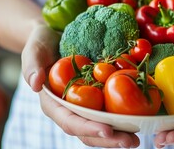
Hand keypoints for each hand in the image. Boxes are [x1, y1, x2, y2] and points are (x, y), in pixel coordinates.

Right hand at [21, 24, 139, 147]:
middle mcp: (69, 109)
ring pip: (101, 127)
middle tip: (131, 142)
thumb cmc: (42, 43)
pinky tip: (140, 121)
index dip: (88, 128)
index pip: (70, 121)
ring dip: (119, 135)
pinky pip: (110, 112)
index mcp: (53, 104)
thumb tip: (34, 83)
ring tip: (137, 140)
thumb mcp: (35, 49)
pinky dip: (124, 119)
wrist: (55, 36)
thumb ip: (32, 64)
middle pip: (88, 131)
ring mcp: (84, 106)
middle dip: (109, 140)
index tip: (107, 130)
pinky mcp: (97, 98)